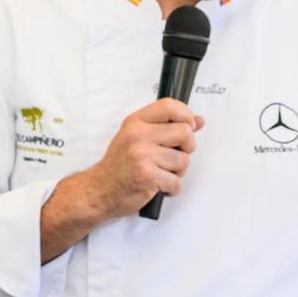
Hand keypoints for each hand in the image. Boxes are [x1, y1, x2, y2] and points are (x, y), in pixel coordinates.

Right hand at [87, 98, 203, 218]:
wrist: (99, 190)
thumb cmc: (118, 166)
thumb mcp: (136, 137)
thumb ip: (166, 127)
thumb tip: (198, 121)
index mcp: (136, 122)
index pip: (169, 106)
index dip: (186, 115)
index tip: (189, 126)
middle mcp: (138, 136)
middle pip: (185, 132)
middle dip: (187, 147)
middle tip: (174, 155)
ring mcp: (142, 156)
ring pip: (183, 160)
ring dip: (178, 171)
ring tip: (162, 173)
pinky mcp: (147, 176)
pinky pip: (176, 182)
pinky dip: (171, 188)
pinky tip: (159, 186)